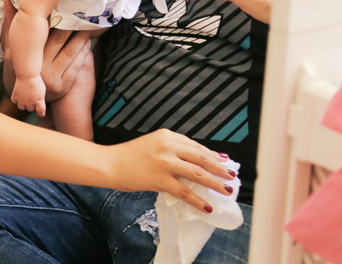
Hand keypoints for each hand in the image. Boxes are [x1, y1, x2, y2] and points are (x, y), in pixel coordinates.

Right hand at [0, 0, 91, 99]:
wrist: (27, 103)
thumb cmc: (17, 72)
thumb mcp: (11, 50)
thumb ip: (9, 23)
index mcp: (26, 57)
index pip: (43, 32)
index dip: (55, 18)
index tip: (64, 6)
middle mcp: (38, 68)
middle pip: (60, 40)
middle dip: (72, 26)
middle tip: (83, 13)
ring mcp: (51, 79)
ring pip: (71, 52)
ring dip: (81, 38)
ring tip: (89, 26)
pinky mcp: (63, 87)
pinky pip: (77, 67)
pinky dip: (83, 54)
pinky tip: (88, 44)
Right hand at [11, 74, 46, 116]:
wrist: (28, 75)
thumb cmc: (37, 81)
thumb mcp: (42, 91)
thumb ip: (40, 99)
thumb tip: (38, 104)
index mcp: (39, 101)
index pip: (40, 112)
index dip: (41, 113)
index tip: (41, 113)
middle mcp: (30, 103)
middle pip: (30, 109)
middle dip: (31, 105)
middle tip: (32, 98)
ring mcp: (22, 100)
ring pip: (21, 107)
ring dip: (23, 104)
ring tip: (25, 98)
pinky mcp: (15, 96)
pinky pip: (14, 101)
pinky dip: (16, 99)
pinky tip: (18, 95)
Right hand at [105, 129, 232, 211]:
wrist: (110, 163)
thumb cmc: (127, 155)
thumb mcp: (151, 144)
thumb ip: (169, 148)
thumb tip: (190, 162)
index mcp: (167, 135)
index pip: (195, 145)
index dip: (211, 155)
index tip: (222, 161)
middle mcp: (168, 146)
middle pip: (201, 157)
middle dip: (219, 168)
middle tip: (231, 175)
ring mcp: (165, 163)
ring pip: (198, 173)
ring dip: (215, 183)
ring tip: (226, 190)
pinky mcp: (160, 179)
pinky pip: (184, 191)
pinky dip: (198, 200)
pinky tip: (206, 206)